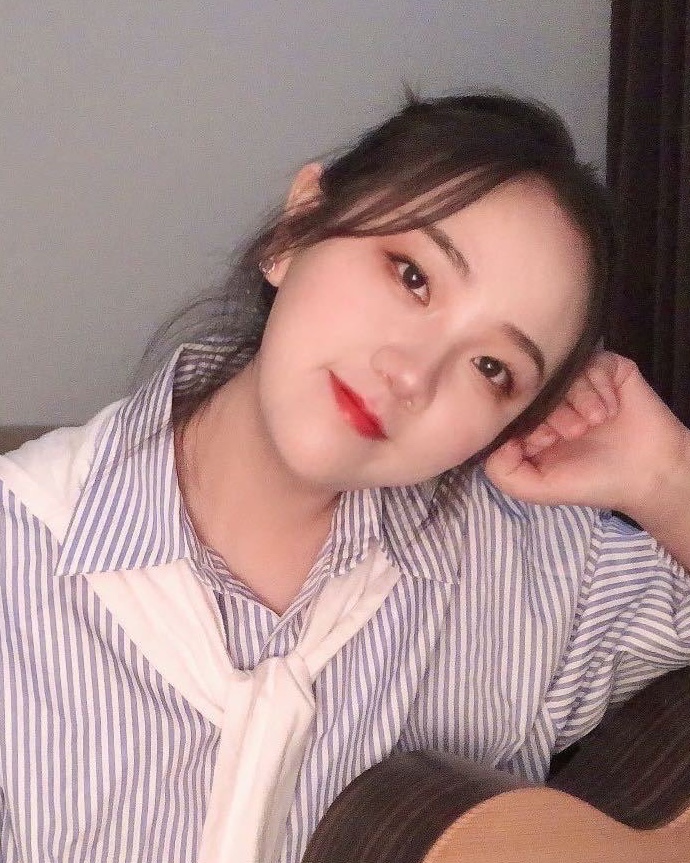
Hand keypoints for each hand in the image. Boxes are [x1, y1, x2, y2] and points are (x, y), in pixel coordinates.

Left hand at [484, 352, 689, 521]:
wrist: (648, 475)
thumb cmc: (591, 482)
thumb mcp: (536, 488)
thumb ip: (502, 471)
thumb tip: (492, 439)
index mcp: (531, 421)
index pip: (511, 405)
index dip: (525, 420)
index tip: (545, 441)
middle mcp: (552, 399)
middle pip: (536, 386)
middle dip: (554, 411)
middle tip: (574, 433)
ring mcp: (579, 382)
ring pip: (564, 372)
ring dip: (579, 399)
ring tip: (594, 423)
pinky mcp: (608, 369)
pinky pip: (594, 361)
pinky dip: (599, 386)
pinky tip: (610, 409)